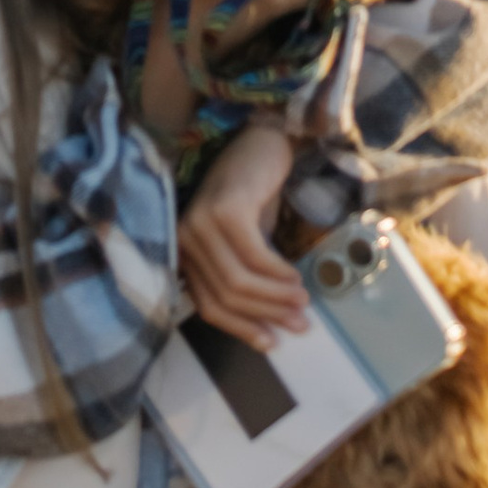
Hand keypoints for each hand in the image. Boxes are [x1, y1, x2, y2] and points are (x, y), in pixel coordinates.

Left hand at [177, 123, 309, 343]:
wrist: (262, 143)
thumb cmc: (254, 197)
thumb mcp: (247, 246)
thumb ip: (248, 280)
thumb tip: (272, 327)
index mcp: (185, 253)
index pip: (209, 307)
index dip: (242, 329)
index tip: (273, 343)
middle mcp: (185, 239)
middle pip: (226, 297)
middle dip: (267, 315)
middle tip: (301, 323)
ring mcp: (200, 223)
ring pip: (239, 282)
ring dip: (276, 297)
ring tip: (302, 301)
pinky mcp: (224, 210)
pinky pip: (254, 257)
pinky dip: (278, 273)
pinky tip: (295, 275)